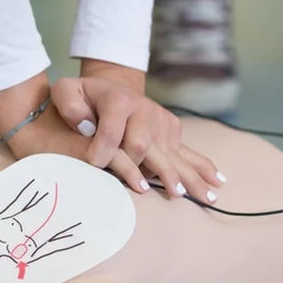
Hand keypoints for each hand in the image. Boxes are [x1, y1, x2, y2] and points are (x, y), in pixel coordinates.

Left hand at [50, 60, 224, 203]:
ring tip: (201, 195)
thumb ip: (68, 103)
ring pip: (170, 153)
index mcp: (118, 100)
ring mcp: (161, 121)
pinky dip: (201, 167)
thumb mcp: (66, 91)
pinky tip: (216, 182)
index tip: (94, 165)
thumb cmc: (83, 96)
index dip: (102, 151)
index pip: (111, 132)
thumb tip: (84, 123)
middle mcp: (144, 110)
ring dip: (184, 175)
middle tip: (141, 190)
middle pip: (143, 145)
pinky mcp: (171, 130)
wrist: (110, 87)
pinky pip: (186, 151)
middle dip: (139, 168)